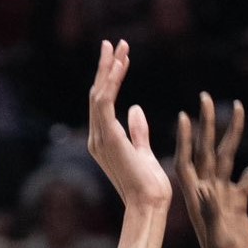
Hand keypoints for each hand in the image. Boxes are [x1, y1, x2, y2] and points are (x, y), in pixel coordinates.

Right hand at [87, 40, 172, 211]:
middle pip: (97, 94)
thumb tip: (134, 109)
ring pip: (99, 94)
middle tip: (113, 43)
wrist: (149, 204)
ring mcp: (100, 137)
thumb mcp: (144, 151)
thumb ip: (137, 130)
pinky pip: (105, 102)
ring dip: (108, 69)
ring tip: (117, 47)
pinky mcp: (109, 137)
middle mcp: (97, 137)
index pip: (103, 103)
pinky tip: (120, 65)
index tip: (121, 58)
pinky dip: (111, 81)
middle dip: (106, 67)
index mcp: (104, 141)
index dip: (110, 79)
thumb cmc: (150, 185)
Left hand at [176, 93, 247, 247]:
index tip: (185, 115)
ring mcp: (224, 194)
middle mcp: (208, 190)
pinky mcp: (239, 202)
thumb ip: (211, 214)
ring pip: (228, 157)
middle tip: (206, 96)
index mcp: (197, 197)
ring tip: (238, 106)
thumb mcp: (217, 237)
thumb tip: (203, 189)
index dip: (184, 139)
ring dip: (232, 133)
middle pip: (206, 150)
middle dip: (206, 124)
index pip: (187, 160)